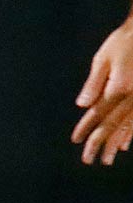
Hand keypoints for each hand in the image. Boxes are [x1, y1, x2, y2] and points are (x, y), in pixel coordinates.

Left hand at [73, 18, 132, 164]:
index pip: (97, 113)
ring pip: (128, 126)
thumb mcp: (103, 58)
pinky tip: (126, 144)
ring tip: (107, 159)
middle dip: (99, 143)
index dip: (85, 128)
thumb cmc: (123, 41)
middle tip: (88, 160)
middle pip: (113, 125)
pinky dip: (131, 133)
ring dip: (116, 143)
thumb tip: (82, 105)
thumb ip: (93, 83)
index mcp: (118, 88)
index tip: (75, 140)